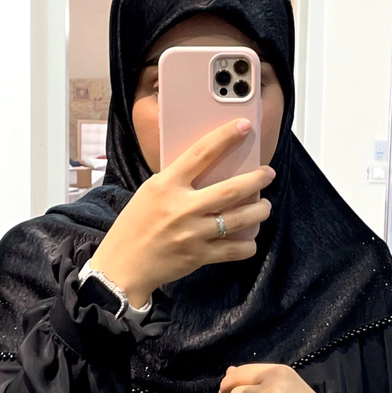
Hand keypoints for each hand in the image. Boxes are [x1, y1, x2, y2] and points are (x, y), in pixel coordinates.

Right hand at [90, 119, 274, 307]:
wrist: (123, 266)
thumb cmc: (135, 226)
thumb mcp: (150, 193)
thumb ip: (176, 181)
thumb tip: (209, 169)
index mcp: (166, 185)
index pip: (201, 153)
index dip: (225, 136)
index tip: (244, 127)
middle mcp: (182, 208)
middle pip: (231, 189)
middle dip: (256, 179)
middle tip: (268, 173)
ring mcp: (192, 233)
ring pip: (239, 219)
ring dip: (259, 211)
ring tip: (265, 206)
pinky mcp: (199, 256)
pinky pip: (234, 250)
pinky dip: (248, 245)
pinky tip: (250, 239)